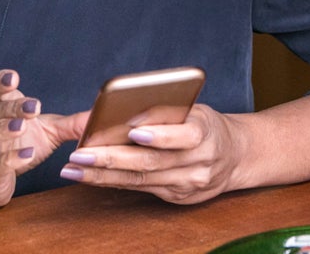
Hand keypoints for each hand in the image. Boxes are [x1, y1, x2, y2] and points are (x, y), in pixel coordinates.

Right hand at [0, 69, 84, 207]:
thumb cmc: (15, 147)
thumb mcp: (47, 132)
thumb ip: (71, 123)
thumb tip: (100, 114)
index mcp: (1, 109)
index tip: (13, 78)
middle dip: (14, 107)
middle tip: (34, 107)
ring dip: (4, 129)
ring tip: (21, 126)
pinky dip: (11, 159)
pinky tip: (26, 154)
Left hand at [60, 103, 243, 203]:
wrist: (235, 156)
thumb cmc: (207, 125)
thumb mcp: (196, 111)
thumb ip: (167, 112)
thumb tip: (124, 111)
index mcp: (205, 133)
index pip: (183, 136)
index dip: (159, 135)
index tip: (133, 131)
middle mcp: (199, 162)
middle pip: (152, 162)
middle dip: (111, 158)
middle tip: (80, 154)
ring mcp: (188, 184)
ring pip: (141, 181)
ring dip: (103, 175)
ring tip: (74, 168)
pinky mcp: (178, 197)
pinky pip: (142, 190)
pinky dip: (114, 182)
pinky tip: (91, 176)